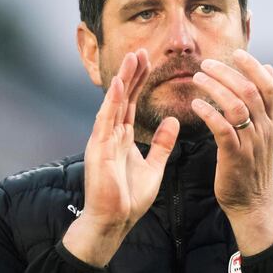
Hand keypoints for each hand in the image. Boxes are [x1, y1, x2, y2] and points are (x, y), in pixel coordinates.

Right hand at [63, 49, 178, 266]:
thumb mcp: (154, 166)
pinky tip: (118, 84)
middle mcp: (110, 134)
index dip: (139, 81)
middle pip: (122, 97)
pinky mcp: (99, 150)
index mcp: (121, 136)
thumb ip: (162, 144)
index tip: (149, 60)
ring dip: (122, 80)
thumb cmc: (129, 198)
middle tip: (141, 50)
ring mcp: (103, 140)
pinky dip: (111, 102)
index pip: (131, 102)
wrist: (114, 222)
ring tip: (132, 58)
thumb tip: (173, 122)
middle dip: (132, 73)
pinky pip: (106, 121)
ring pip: (113, 103)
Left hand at [191, 49, 272, 255]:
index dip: (254, 67)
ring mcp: (251, 143)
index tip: (236, 52)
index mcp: (270, 121)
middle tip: (206, 63)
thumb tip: (270, 68)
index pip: (268, 86)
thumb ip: (263, 102)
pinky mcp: (235, 156)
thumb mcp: (263, 131)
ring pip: (237, 106)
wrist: (253, 203)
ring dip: (216, 88)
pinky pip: (223, 129)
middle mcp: (264, 129)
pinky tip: (196, 105)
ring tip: (198, 78)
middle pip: (250, 91)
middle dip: (227, 73)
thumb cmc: (252, 166)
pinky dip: (210, 113)